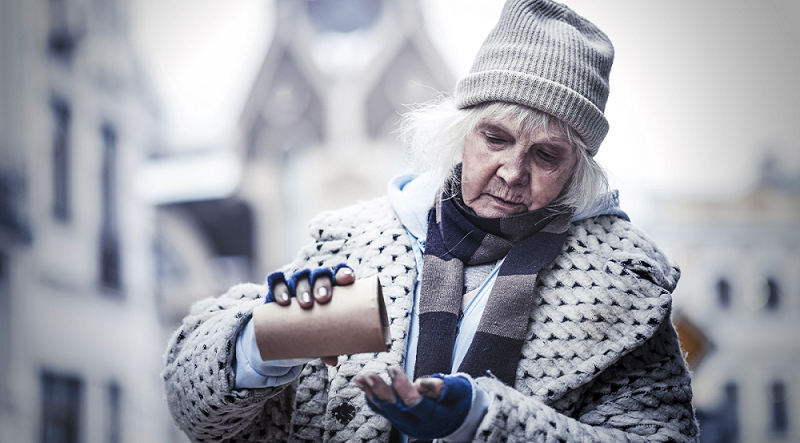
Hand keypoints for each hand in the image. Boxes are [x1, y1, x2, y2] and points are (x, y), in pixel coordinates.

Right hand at [266, 264, 354, 364]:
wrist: (284, 330)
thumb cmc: (313, 329)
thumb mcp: (321, 335)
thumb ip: (328, 345)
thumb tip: (333, 361)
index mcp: (331, 287)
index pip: (339, 273)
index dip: (343, 273)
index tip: (348, 280)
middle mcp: (314, 281)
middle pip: (320, 275)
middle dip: (322, 284)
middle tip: (323, 299)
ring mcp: (295, 284)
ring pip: (300, 277)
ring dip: (303, 288)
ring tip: (305, 304)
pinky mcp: (277, 289)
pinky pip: (276, 282)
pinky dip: (279, 288)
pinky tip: (283, 300)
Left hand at [353, 366, 471, 439]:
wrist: (459, 418)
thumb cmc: (459, 400)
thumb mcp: (458, 391)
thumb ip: (442, 387)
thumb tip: (422, 384)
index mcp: (435, 419)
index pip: (416, 405)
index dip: (403, 388)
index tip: (392, 369)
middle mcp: (418, 427)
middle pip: (396, 410)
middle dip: (381, 392)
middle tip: (370, 375)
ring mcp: (407, 426)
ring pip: (386, 411)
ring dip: (372, 393)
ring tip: (361, 378)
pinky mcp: (400, 421)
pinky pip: (383, 410)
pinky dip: (371, 396)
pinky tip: (362, 384)